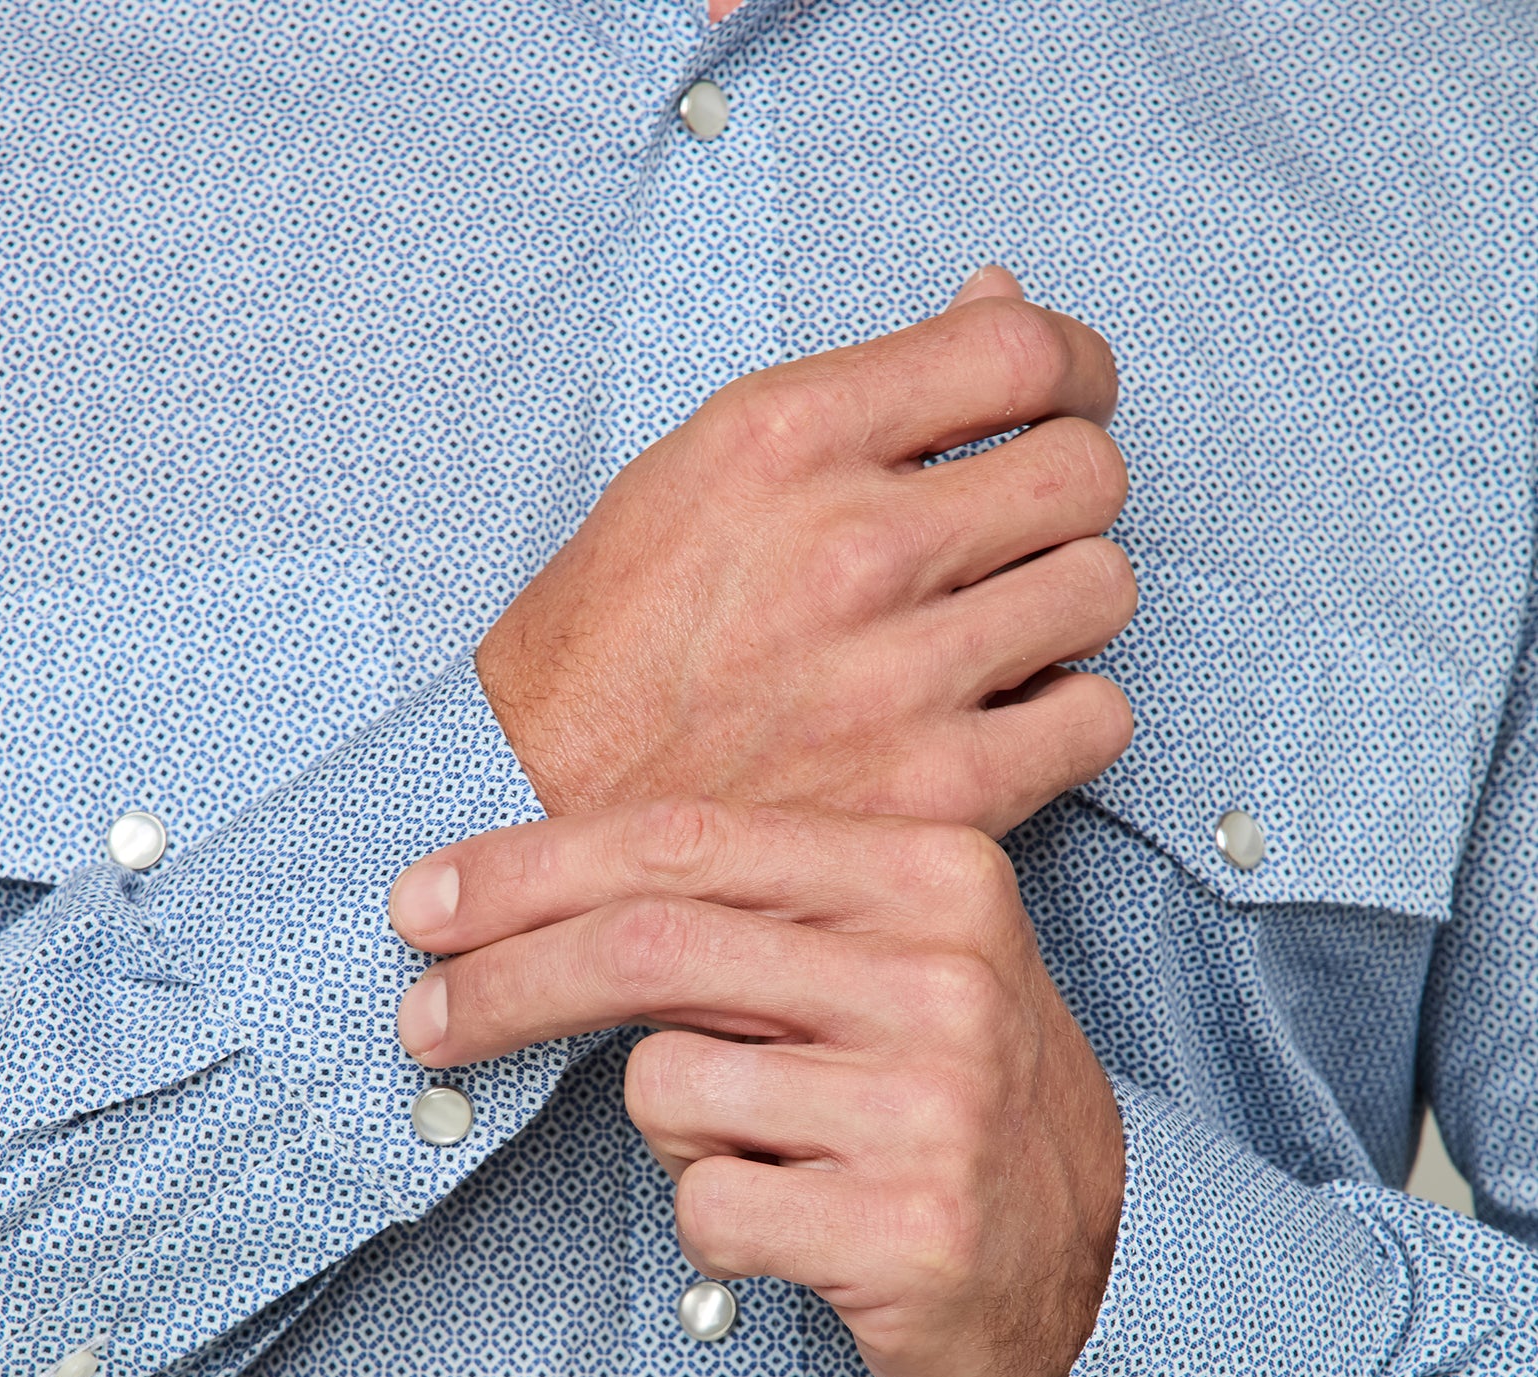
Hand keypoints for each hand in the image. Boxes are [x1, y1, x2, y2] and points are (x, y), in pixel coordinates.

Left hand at [390, 800, 1124, 1376]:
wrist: (1094, 1259)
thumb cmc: (943, 1095)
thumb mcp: (879, 965)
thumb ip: (741, 917)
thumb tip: (518, 904)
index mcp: (932, 872)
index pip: (685, 842)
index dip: (530, 873)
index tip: (429, 907)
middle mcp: (942, 973)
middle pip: (649, 950)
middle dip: (501, 986)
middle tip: (420, 1021)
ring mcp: (932, 1103)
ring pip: (666, 1088)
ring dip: (673, 1134)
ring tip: (767, 1151)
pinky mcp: (909, 1227)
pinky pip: (708, 1206)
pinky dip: (716, 1223)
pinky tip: (796, 1224)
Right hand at [478, 269, 1135, 835]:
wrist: (535, 813)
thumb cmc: (609, 649)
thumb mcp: (697, 472)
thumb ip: (858, 394)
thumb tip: (995, 302)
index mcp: (785, 440)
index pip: (1022, 350)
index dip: (1074, 369)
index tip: (1066, 401)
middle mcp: (849, 546)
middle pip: (1087, 472)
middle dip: (1067, 495)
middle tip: (1016, 535)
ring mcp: (895, 675)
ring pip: (1103, 590)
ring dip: (1063, 607)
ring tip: (995, 635)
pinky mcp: (930, 792)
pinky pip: (1096, 718)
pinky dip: (1065, 717)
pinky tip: (1001, 720)